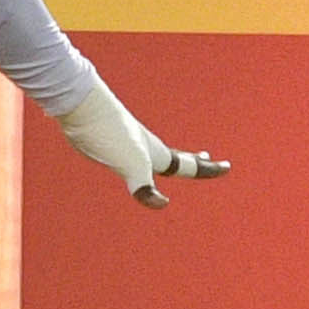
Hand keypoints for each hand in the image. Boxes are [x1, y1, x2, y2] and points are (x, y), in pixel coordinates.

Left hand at [59, 83, 230, 206]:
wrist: (81, 105)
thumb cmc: (108, 133)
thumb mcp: (129, 164)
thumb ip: (144, 186)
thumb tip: (161, 204)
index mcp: (156, 154)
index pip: (188, 166)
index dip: (208, 170)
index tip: (227, 167)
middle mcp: (146, 147)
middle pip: (177, 157)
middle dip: (195, 163)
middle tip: (209, 159)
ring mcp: (130, 142)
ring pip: (156, 153)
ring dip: (169, 158)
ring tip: (173, 160)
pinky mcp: (111, 140)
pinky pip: (135, 152)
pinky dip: (142, 158)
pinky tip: (131, 156)